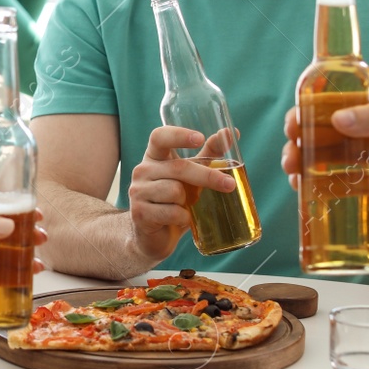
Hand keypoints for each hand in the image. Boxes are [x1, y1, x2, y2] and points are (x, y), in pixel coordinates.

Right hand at [127, 126, 235, 263]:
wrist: (155, 235)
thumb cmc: (175, 201)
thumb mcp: (192, 176)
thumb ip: (208, 155)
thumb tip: (230, 133)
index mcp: (154, 156)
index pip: (160, 137)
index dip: (179, 135)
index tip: (200, 138)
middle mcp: (142, 170)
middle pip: (178, 167)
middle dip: (207, 176)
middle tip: (229, 184)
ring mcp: (138, 191)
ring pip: (174, 191)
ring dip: (188, 202)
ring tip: (184, 207)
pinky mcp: (139, 213)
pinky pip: (171, 212)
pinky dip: (182, 218)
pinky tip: (179, 219)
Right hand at [281, 100, 368, 219]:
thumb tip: (335, 118)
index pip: (330, 103)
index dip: (306, 110)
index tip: (293, 123)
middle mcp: (363, 131)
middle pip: (320, 131)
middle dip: (298, 141)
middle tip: (291, 155)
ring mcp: (362, 157)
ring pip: (322, 157)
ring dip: (302, 163)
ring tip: (293, 174)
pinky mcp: (365, 181)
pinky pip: (333, 180)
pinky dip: (315, 184)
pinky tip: (303, 190)